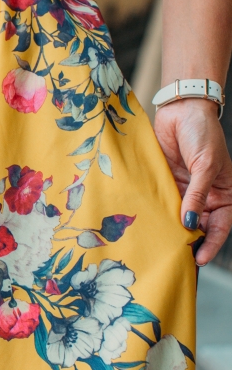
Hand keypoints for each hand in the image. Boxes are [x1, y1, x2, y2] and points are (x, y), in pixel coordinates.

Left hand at [154, 98, 231, 264]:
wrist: (182, 109)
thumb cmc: (203, 133)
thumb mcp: (205, 165)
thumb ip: (197, 195)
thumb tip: (190, 223)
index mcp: (223, 194)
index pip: (220, 226)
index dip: (211, 244)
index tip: (199, 260)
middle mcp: (203, 196)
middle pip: (197, 227)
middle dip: (187, 242)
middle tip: (174, 259)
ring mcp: (183, 191)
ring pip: (177, 218)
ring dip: (169, 231)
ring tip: (158, 248)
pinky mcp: (165, 183)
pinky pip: (161, 203)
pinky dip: (156, 214)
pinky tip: (147, 225)